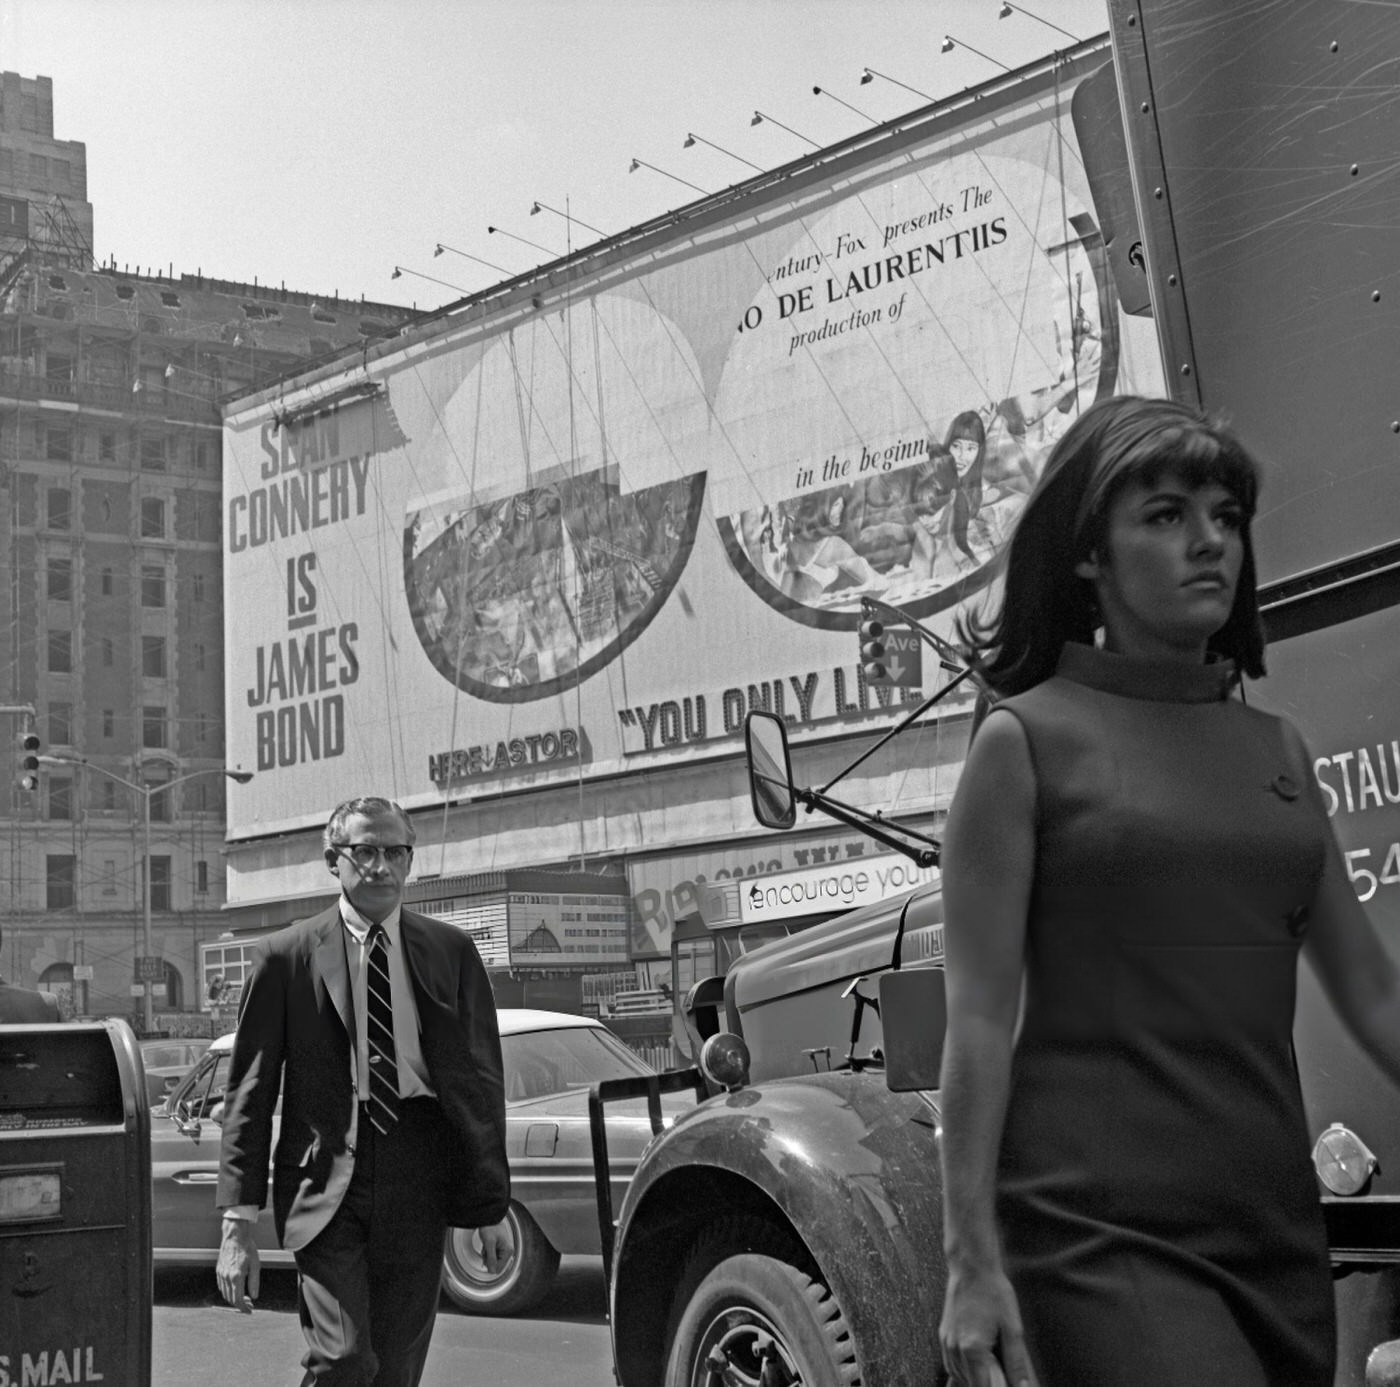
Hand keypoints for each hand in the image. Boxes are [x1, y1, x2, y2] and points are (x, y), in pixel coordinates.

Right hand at [216, 1216, 260, 1311]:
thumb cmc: (247, 1248)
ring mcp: (221, 1274)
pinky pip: (221, 1287)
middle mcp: (226, 1277)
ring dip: (233, 1299)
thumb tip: (255, 1296)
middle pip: (230, 1299)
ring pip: (225, 1294)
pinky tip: (236, 1289)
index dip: (244, 1308)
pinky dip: (228, 1292)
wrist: (235, 1236)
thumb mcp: (255, 1264)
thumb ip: (254, 1282)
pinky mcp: (218, 1271)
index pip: (238, 1300)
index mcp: (236, 1276)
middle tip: (249, 1304)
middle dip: (240, 1305)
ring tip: (244, 1297)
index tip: (249, 1311)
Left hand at [477, 1218, 514, 1274]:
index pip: (498, 1268)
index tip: (485, 1258)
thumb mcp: (489, 1244)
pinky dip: (487, 1251)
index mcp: (508, 1251)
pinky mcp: (499, 1247)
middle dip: (488, 1259)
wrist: (489, 1217)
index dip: (489, 1265)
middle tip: (486, 1249)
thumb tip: (492, 1272)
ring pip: (493, 1260)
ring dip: (487, 1255)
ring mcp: (504, 1249)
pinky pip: (492, 1255)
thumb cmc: (490, 1227)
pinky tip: (486, 1245)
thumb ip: (491, 1258)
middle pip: (496, 1264)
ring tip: (486, 1246)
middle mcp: (508, 1251)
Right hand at [940, 1263, 1037, 1386]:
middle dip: (986, 1383)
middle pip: (970, 1384)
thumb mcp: (1012, 1327)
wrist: (971, 1266)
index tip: (1005, 1383)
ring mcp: (946, 1342)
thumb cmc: (993, 1292)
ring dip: (975, 1378)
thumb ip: (1016, 1362)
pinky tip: (977, 1364)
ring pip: (958, 1376)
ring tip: (993, 1367)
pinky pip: (951, 1364)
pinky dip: (964, 1370)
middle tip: (1003, 1374)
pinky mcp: (943, 1334)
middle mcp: (955, 1349)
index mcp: (972, 1350)